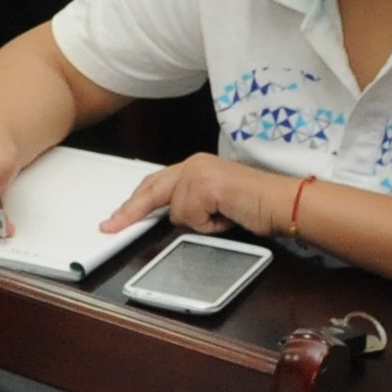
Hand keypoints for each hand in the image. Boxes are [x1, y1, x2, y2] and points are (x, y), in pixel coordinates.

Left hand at [102, 153, 291, 237]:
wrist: (282, 202)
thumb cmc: (256, 205)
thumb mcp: (215, 203)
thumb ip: (192, 203)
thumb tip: (170, 216)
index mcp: (194, 166)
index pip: (155, 183)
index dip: (134, 202)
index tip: (115, 218)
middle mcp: (193, 164)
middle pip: (151, 191)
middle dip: (130, 211)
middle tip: (109, 227)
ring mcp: (197, 173)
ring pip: (176, 212)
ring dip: (200, 223)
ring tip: (225, 216)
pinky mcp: (204, 187)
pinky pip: (191, 219)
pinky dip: (210, 225)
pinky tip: (228, 216)